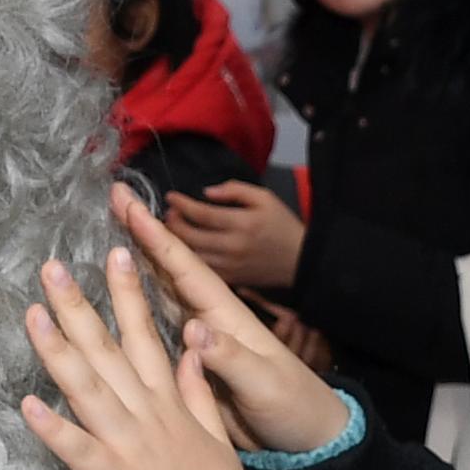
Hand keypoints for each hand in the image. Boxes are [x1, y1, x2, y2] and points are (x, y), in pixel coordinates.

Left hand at [20, 242, 253, 469]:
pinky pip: (78, 450)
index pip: (145, 336)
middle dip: (79, 306)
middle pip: (107, 350)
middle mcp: (144, 413)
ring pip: (87, 388)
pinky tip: (27, 405)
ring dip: (57, 350)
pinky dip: (53, 429)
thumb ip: (200, 390)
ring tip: (32, 315)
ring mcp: (126, 442)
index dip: (129, 294)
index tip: (115, 253)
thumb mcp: (216, 435)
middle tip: (51, 268)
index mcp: (168, 402)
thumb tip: (194, 349)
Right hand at [113, 185, 352, 456]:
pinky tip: (106, 302)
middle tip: (113, 196)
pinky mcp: (187, 366)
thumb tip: (194, 329)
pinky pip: (152, 332)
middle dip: (140, 234)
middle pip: (168, 270)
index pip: (187, 269)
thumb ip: (231, 357)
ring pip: (156, 295)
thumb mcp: (264, 382)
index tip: (130, 205)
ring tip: (100, 234)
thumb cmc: (291, 405)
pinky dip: (130, 312)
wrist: (302, 439)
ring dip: (129, 266)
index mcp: (227, 318)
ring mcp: (196, 342)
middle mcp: (207, 321)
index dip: (158, 237)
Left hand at [162, 179, 306, 292]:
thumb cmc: (282, 226)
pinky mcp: (230, 280)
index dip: (181, 205)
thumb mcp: (265, 198)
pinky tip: (182, 249)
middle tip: (168, 214)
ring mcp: (230, 267)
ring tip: (171, 230)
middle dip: (173, 224)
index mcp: (243, 224)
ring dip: (176, 243)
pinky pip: (201, 271)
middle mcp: (233, 247)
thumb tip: (207, 192)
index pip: (202, 214)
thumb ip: (235, 189)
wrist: (301, 261)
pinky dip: (187, 260)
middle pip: (191, 237)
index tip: (171, 197)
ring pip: (192, 256)